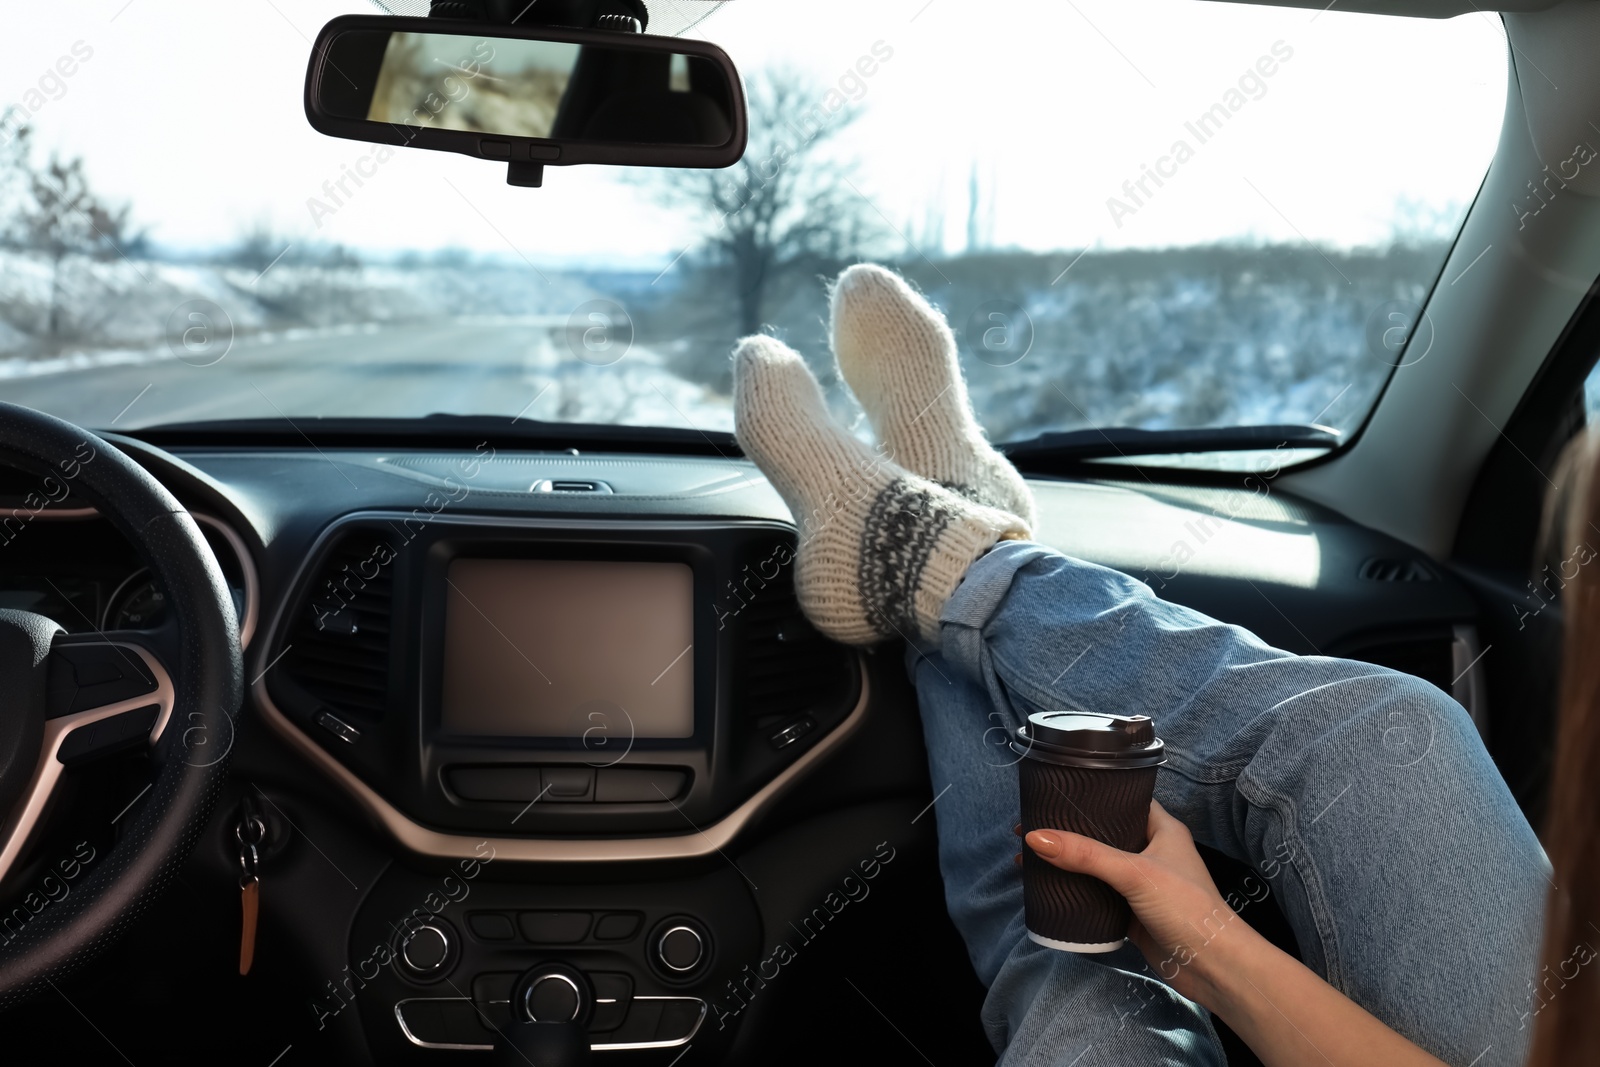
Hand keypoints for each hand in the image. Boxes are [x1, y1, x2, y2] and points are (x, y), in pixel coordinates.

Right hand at [1023, 800, 1260, 1006]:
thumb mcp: (1135, 873)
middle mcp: (1151, 851)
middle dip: (1068, 832)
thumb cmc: (1186, 907)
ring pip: (1097, 867)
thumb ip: (1086, 855)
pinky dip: (1075, 892)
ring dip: (1068, 863)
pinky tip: (1049, 889)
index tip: (1053, 793)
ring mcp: (1141, 884)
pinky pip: (1097, 895)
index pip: (1122, 801)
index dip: (1090, 795)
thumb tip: (1035, 838)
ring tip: (1029, 857)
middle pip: (1103, 835)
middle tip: (1029, 827)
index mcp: (1162, 829)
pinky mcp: (1131, 913)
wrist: (1213, 967)